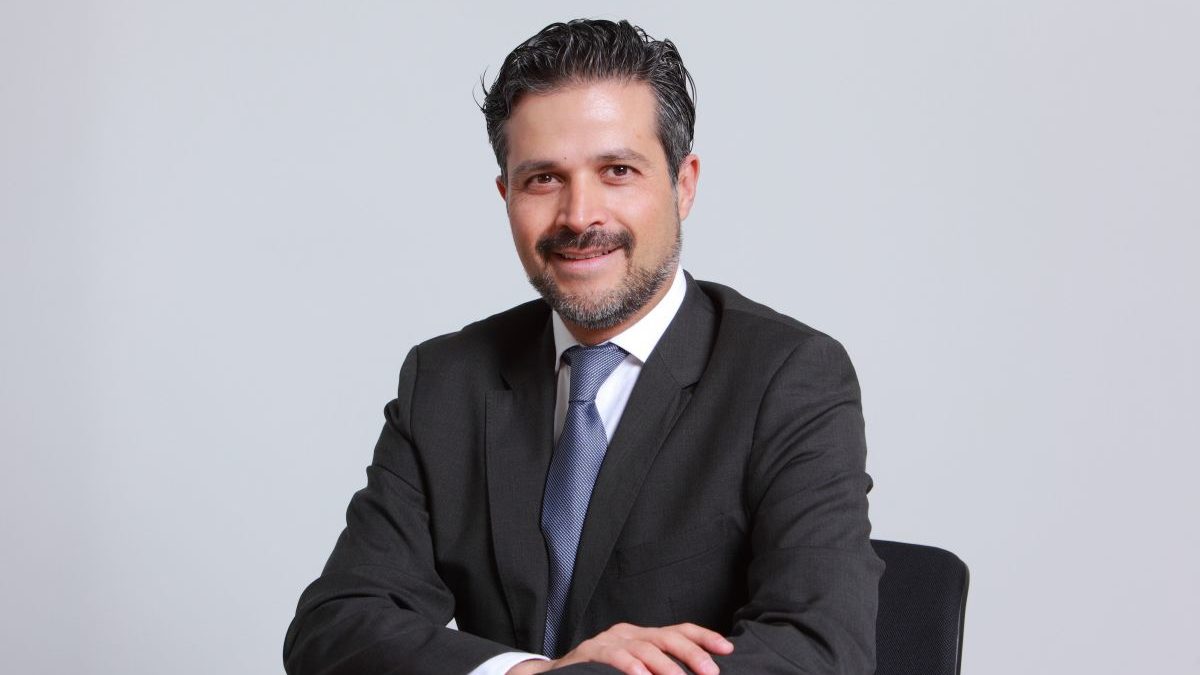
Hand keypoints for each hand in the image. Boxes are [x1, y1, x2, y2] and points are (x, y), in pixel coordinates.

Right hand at [543, 622, 733, 674]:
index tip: (728, 649)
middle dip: (692, 653)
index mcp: (644, 635)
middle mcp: (630, 632)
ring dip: (665, 665)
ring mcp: (610, 640)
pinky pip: (613, 656)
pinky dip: (630, 666)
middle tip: (710, 672)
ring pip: (644, 647)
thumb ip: (661, 671)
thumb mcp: (637, 671)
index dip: (705, 637)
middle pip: (667, 636)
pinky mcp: (590, 652)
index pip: (679, 630)